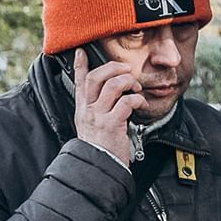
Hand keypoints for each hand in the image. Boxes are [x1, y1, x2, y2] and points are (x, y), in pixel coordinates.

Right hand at [73, 48, 146, 164]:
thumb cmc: (100, 149)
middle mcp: (88, 110)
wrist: (99, 168)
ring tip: (136, 88)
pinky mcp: (112, 124)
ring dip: (129, 82)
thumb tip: (110, 96)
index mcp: (82, 109)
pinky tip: (141, 104)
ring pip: (113, 86)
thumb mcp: (91, 126)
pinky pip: (127, 102)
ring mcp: (99, 116)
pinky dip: (137, 99)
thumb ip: (97, 110)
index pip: (79, 81)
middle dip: (113, 68)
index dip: (80, 65)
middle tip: (125, 69)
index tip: (82, 52)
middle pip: (96, 77)